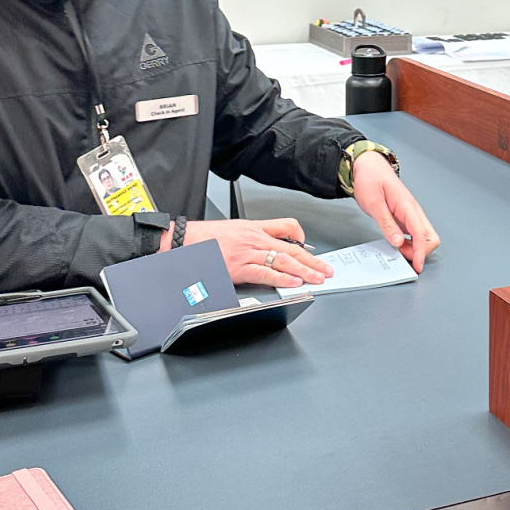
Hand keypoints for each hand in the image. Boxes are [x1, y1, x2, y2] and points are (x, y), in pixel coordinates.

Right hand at [177, 218, 334, 287]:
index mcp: (253, 228)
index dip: (301, 237)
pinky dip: (282, 278)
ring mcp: (248, 253)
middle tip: (326, 269)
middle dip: (312, 260)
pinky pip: (266, 273)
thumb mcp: (231, 230)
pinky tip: (294, 282)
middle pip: (291, 247)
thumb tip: (261, 248)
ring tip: (317, 278)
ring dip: (304, 270)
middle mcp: (254, 239)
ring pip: (284, 260)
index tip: (309, 248)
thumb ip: (249, 238)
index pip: (286, 227)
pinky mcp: (240, 267)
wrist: (183, 240)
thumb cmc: (202, 237)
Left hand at [350, 151, 439, 273]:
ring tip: (396, 249)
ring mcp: (410, 213)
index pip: (421, 234)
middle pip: (430, 237)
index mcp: (407, 205)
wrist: (367, 165)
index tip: (417, 266)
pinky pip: (414, 234)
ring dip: (414, 248)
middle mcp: (413, 210)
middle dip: (420, 251)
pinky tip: (396, 243)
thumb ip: (386, 224)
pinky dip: (409, 243)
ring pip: (424, 236)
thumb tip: (398, 242)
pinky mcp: (405, 216)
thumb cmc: (370, 179)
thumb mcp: (373, 203)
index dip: (420, 252)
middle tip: (400, 255)